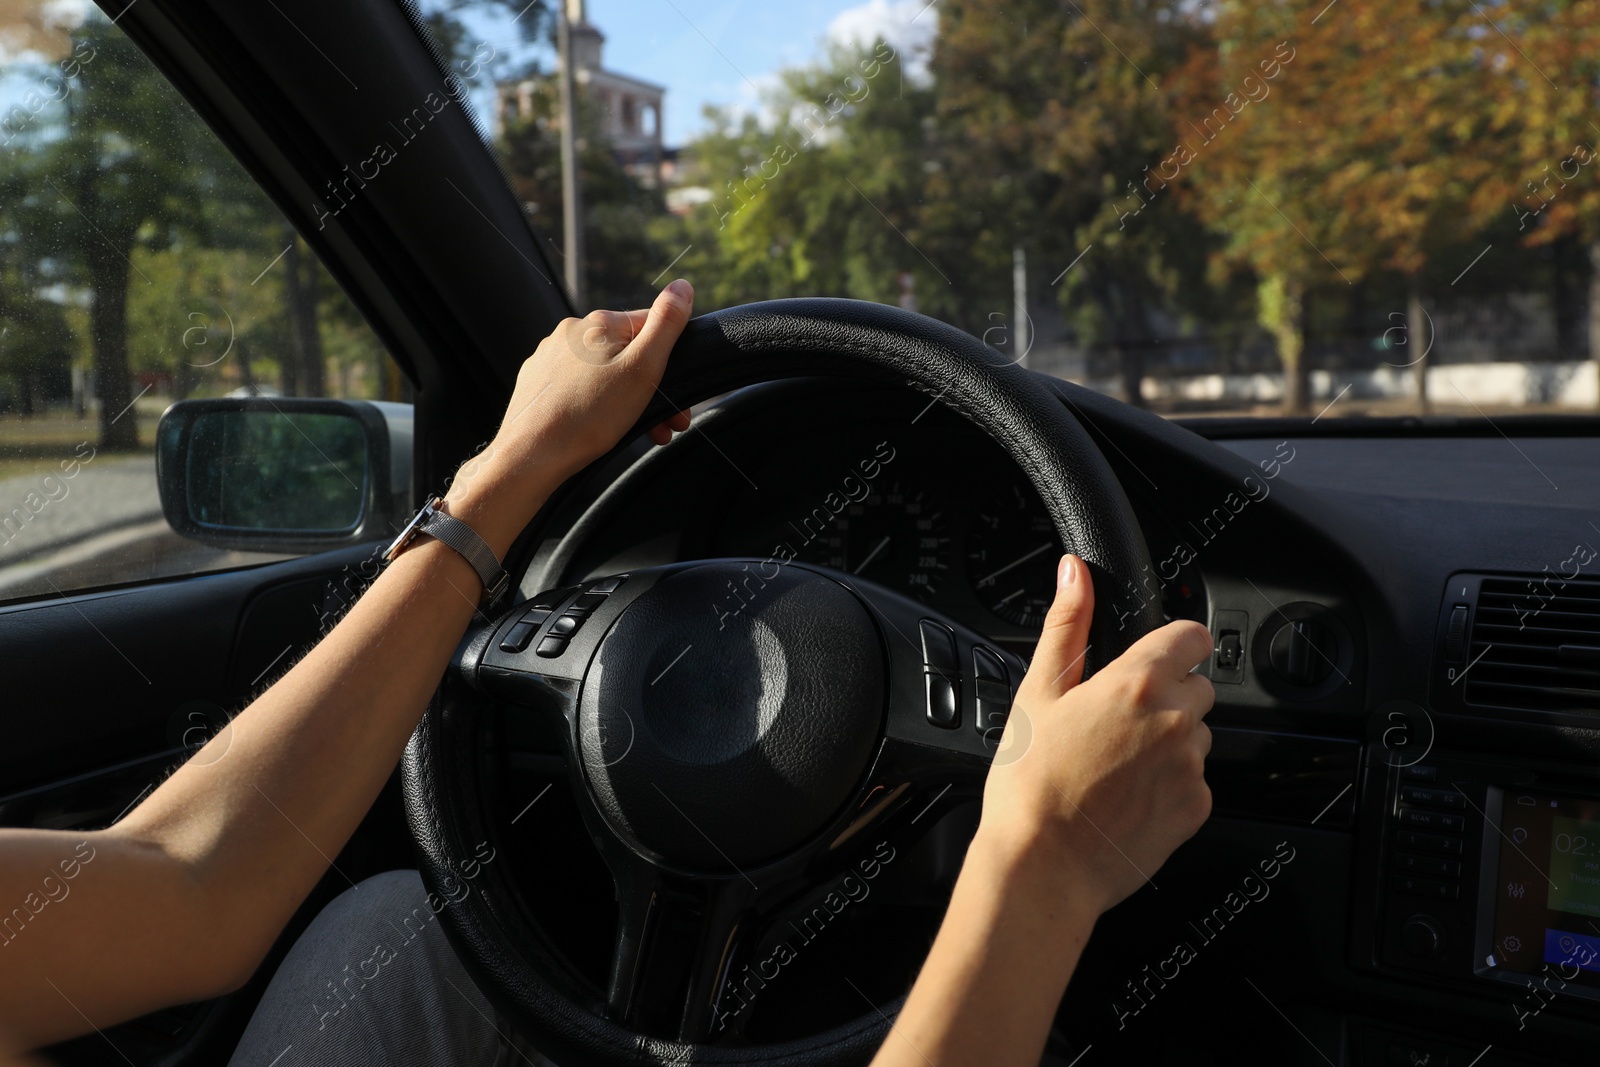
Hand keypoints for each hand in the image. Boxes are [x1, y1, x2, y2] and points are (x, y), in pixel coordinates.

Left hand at [444, 280, 694, 550]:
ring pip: (602, 374)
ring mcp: (549, 358)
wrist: (531, 455)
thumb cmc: (590, 416)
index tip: (680, 402)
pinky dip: (596, 406)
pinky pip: (577, 389)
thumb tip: (683, 286)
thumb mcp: (643, 368)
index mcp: (599, 323)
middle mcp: (570, 333)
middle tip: (667, 426)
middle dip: (651, 390)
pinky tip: (601, 429)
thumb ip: (666, 324)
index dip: (672, 363)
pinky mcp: (536, 383)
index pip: (650, 328)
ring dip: (626, 401)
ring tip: (638, 433)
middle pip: (627, 355)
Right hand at [975, 553, 1213, 914]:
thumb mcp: (1037, 692)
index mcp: (1136, 683)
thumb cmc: (1030, 784)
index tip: (1149, 661)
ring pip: (1197, 735)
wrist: (1043, 866)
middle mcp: (1175, 721)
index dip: (1170, 645)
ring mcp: (1191, 767)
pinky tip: (1126, 796)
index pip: (1191, 636)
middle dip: (1166, 697)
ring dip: (1168, 741)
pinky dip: (1168, 784)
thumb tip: (1073, 573)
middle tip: (1113, 724)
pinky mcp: (1196, 808)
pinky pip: (1194, 780)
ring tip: (1114, 765)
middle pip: (1197, 687)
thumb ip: (1065, 625)